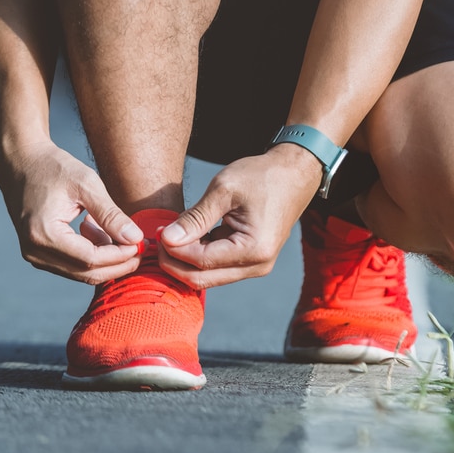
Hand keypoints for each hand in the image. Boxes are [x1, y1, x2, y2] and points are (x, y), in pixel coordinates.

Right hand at [0, 141, 144, 284]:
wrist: (22, 162)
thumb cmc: (54, 168)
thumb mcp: (87, 185)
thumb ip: (111, 215)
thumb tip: (135, 239)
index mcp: (44, 234)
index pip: (91, 259)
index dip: (120, 255)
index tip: (141, 243)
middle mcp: (35, 251)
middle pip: (87, 273)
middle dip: (118, 264)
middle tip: (140, 247)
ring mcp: (34, 255)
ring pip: (81, 272)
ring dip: (106, 258)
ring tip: (115, 230)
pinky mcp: (39, 253)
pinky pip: (72, 264)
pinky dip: (92, 254)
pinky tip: (97, 230)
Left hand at [158, 145, 321, 288]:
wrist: (295, 173)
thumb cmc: (262, 176)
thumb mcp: (224, 190)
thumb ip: (195, 218)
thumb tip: (167, 239)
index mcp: (254, 250)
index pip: (201, 262)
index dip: (174, 250)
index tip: (158, 231)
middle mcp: (258, 266)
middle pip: (202, 279)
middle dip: (175, 262)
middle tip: (159, 238)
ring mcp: (256, 266)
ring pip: (208, 277)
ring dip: (186, 260)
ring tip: (171, 234)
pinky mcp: (252, 261)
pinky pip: (218, 267)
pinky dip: (199, 255)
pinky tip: (189, 235)